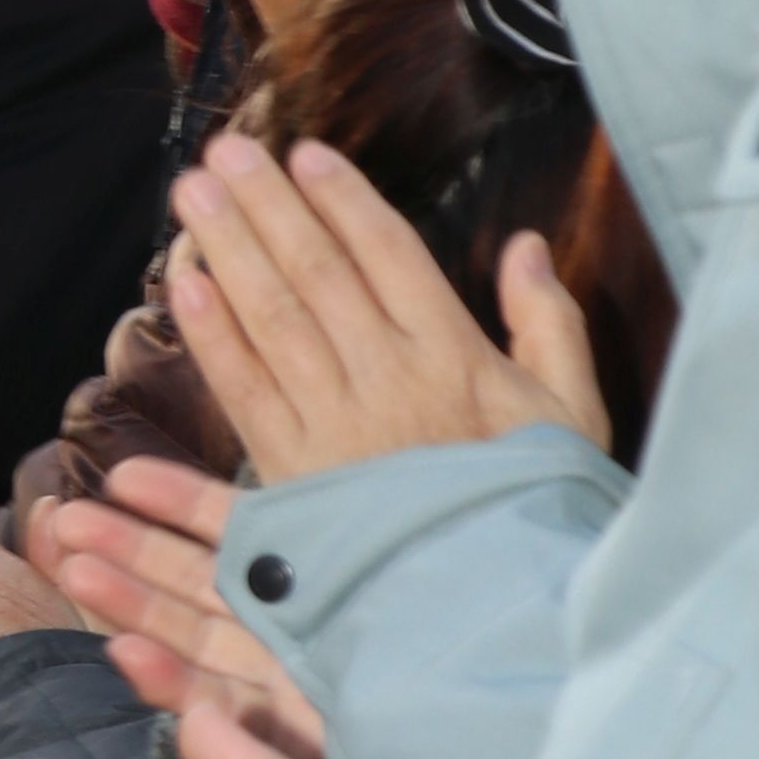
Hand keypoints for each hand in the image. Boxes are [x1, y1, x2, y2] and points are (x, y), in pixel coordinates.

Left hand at [167, 134, 606, 482]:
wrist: (495, 607)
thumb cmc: (537, 509)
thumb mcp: (572, 415)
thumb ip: (549, 324)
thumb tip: (526, 245)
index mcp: (456, 357)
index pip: (390, 255)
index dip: (344, 200)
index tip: (304, 154)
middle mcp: (390, 379)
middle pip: (318, 272)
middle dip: (268, 206)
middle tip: (226, 151)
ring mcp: (336, 425)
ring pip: (274, 318)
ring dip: (229, 248)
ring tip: (195, 192)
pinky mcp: (294, 475)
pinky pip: (246, 390)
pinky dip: (214, 334)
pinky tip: (186, 284)